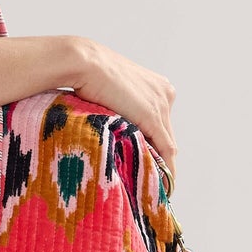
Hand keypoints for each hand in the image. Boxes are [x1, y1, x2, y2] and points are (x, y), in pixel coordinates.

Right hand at [65, 40, 177, 191]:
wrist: (84, 63)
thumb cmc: (87, 75)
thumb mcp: (110, 93)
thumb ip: (121, 110)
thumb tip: (115, 132)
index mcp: (158, 86)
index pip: (161, 123)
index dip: (155, 144)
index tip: (150, 162)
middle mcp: (165, 94)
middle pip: (166, 134)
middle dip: (159, 157)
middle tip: (154, 181)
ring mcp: (161, 105)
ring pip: (167, 144)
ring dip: (162, 166)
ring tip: (157, 188)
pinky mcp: (153, 118)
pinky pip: (165, 149)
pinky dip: (166, 168)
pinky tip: (162, 184)